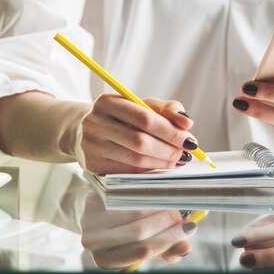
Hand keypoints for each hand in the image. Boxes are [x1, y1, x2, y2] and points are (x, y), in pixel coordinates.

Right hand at [76, 94, 198, 173]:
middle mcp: (95, 123)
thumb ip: (167, 109)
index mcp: (107, 101)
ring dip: (162, 163)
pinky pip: (128, 172)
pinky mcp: (92, 165)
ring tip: (177, 161)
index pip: (144, 118)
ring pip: (135, 160)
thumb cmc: (121, 117)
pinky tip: (160, 166)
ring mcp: (91, 146)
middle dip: (169, 150)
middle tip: (186, 154)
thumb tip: (187, 123)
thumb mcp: (141, 105)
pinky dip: (149, 171)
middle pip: (140, 141)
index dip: (170, 131)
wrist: (83, 131)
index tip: (190, 140)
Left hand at [80, 192, 196, 268]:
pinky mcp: (93, 201)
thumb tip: (186, 248)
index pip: (144, 251)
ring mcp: (91, 221)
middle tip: (183, 214)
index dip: (169, 239)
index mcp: (107, 261)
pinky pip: (126, 196)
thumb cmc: (122, 231)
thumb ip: (164, 249)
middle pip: (139, 232)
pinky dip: (146, 194)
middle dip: (167, 222)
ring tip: (173, 204)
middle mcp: (95, 243)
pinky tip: (159, 194)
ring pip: (133, 212)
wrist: (95, 211)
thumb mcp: (142, 245)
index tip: (189, 228)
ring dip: (159, 207)